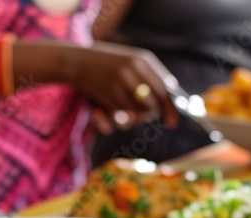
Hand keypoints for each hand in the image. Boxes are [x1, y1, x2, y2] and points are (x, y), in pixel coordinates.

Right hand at [64, 42, 179, 131]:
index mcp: (144, 60)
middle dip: (147, 116)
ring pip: (137, 114)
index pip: (166, 90)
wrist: (77, 60)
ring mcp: (120, 82)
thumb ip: (150, 79)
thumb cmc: (107, 64)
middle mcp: (134, 70)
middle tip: (136, 114)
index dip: (171, 109)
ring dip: (129, 118)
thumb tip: (165, 105)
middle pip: (153, 107)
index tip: (173, 124)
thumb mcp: (131, 63)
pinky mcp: (106, 94)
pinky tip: (100, 111)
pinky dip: (112, 120)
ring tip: (118, 110)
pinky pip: (119, 117)